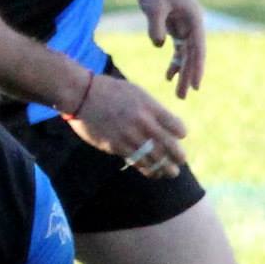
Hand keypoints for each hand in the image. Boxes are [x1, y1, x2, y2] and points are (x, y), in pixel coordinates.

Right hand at [66, 71, 188, 177]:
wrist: (83, 95)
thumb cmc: (110, 91)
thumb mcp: (137, 93)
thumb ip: (152, 108)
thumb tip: (163, 123)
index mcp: (150, 107)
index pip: (176, 126)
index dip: (180, 133)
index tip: (179, 136)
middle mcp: (143, 123)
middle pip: (169, 145)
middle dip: (178, 156)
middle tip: (181, 160)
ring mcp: (129, 136)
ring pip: (154, 158)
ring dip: (165, 168)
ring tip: (171, 173)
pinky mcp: (116, 146)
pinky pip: (136, 162)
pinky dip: (148, 169)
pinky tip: (153, 173)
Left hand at [131, 0, 206, 98]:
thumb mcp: (153, 5)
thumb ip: (156, 27)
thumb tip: (160, 46)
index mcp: (194, 19)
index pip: (197, 49)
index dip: (196, 69)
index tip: (195, 87)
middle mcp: (192, 24)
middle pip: (193, 55)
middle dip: (188, 76)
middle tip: (182, 96)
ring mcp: (184, 24)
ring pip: (185, 54)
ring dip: (181, 71)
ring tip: (177, 91)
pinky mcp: (174, 24)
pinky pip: (177, 47)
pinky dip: (173, 61)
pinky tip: (168, 75)